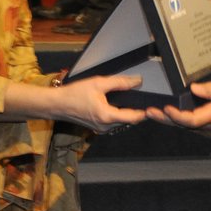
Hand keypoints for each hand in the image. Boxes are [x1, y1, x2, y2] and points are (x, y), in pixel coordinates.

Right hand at [3, 75, 144, 132]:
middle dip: (137, 111)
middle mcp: (106, 126)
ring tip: (133, 100)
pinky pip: (112, 122)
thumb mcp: (98, 83)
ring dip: (127, 113)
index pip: (134, 117)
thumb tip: (137, 81)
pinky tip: (118, 103)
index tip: (153, 105)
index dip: (145, 112)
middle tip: (145, 99)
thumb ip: (119, 83)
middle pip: (128, 120)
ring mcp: (101, 129)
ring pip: (121, 121)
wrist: (56, 104)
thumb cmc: (75, 93)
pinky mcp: (97, 127)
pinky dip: (118, 114)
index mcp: (108, 116)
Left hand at [146, 82, 210, 134]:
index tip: (165, 108)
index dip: (176, 116)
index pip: (190, 120)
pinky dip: (178, 121)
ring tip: (153, 112)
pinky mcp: (210, 131)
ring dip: (169, 120)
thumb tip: (194, 88)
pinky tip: (170, 115)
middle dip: (164, 119)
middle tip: (148, 111)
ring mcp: (209, 131)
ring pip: (185, 127)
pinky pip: (191, 127)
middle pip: (182, 125)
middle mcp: (209, 127)